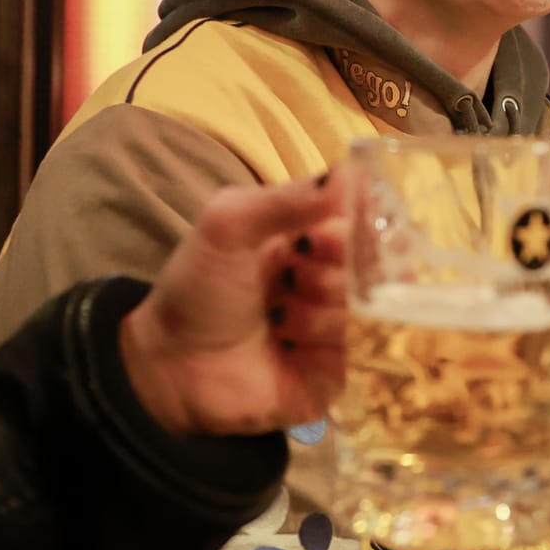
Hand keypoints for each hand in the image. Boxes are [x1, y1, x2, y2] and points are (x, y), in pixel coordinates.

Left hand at [119, 174, 348, 435]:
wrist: (169, 362)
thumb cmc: (198, 286)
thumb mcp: (230, 225)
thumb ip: (286, 199)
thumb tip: (349, 173)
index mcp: (317, 239)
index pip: (372, 222)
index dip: (361, 228)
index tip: (322, 236)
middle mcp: (337, 282)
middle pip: (380, 269)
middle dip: (334, 272)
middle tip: (292, 278)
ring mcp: (342, 331)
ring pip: (369, 313)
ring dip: (319, 313)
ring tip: (278, 318)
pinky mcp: (339, 376)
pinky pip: (361, 357)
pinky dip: (322, 348)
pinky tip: (288, 350)